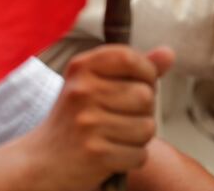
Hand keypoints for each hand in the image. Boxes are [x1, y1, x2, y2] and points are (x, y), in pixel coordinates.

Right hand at [24, 45, 173, 190]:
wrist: (44, 159)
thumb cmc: (76, 118)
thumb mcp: (96, 84)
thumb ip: (133, 68)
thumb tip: (168, 54)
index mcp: (81, 67)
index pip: (130, 58)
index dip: (146, 73)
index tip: (138, 83)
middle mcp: (82, 91)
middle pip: (145, 95)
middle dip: (142, 111)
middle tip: (119, 116)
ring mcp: (87, 122)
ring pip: (147, 127)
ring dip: (138, 137)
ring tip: (115, 135)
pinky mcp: (95, 152)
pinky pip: (139, 154)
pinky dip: (131, 158)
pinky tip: (112, 153)